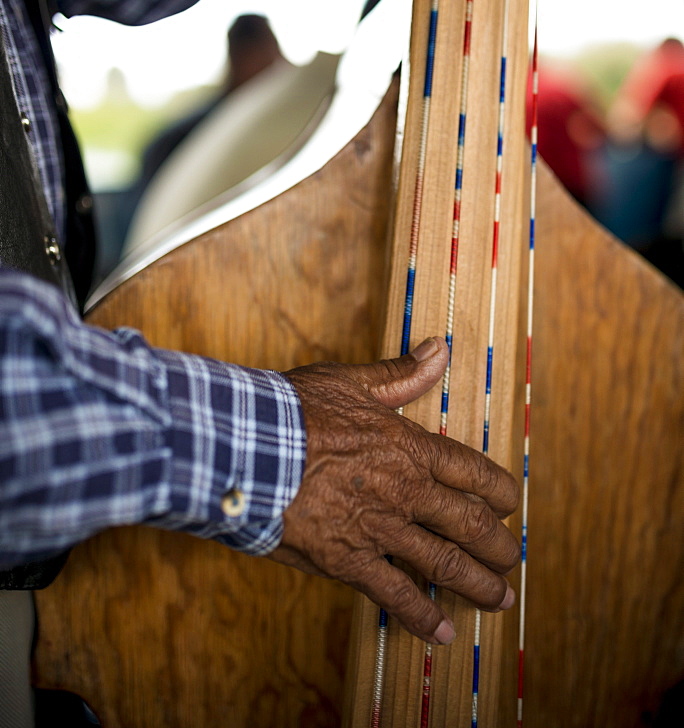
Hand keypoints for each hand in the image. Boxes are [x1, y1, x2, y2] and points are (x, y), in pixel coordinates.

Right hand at [270, 338, 519, 644]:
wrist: (248, 449)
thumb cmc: (294, 410)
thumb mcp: (350, 382)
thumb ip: (399, 374)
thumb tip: (438, 348)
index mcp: (408, 446)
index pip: (471, 471)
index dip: (498, 491)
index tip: (510, 505)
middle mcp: (405, 490)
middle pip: (468, 523)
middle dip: (497, 546)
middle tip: (510, 560)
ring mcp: (380, 528)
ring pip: (444, 563)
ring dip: (477, 584)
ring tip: (499, 599)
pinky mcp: (350, 560)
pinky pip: (396, 595)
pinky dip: (422, 616)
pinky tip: (441, 632)